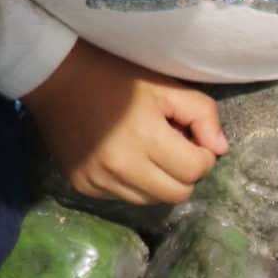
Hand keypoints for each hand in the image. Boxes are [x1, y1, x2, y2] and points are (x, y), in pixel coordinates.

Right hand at [26, 41, 227, 205]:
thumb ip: (202, 114)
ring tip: (147, 151)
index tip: (190, 137)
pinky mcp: (84, 187)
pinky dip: (133, 182)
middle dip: (185, 172)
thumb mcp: (166, 86)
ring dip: (160, 180)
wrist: (56, 77)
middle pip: (177, 194)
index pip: (195, 170)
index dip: (202, 155)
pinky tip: (124, 156)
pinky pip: (125, 197)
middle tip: (173, 146)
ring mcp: (99, 181)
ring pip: (152, 201)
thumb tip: (220, 149)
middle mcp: (121, 168)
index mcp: (145, 138)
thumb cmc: (116, 77)